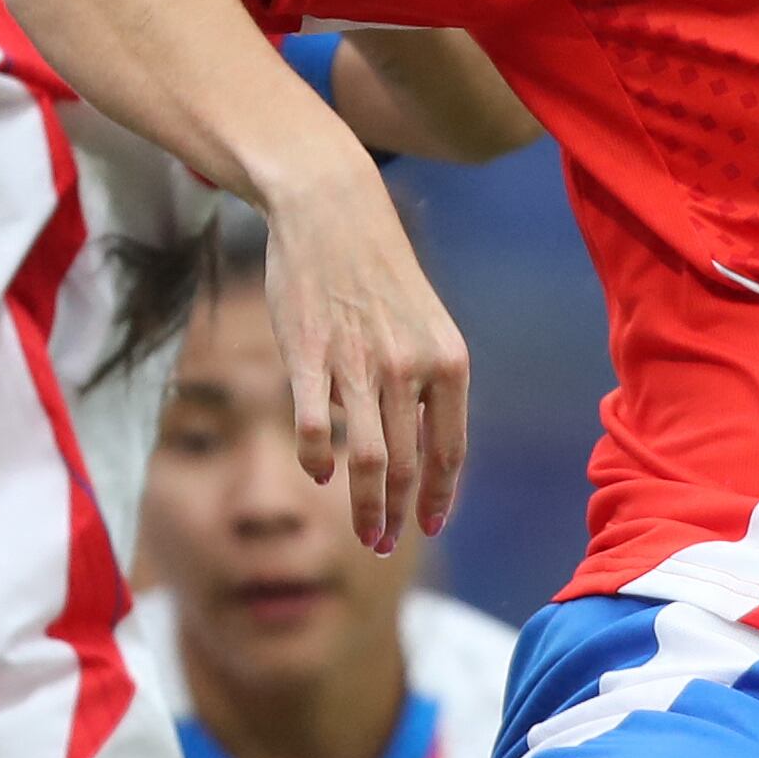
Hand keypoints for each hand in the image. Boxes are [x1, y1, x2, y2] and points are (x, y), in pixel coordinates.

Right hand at [259, 148, 467, 554]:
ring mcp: (358, 363)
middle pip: (408, 465)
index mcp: (448, 360)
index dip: (439, 496)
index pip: (450, 449)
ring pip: (367, 459)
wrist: (333, 211)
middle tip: (385, 546)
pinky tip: (321, 474)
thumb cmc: (378, 274)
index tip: (428, 526)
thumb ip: (428, 385)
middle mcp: (410, 367)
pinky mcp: (308, 355)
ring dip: (367, 508)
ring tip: (364, 534)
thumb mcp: (424, 325)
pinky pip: (314, 428)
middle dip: (398, 515)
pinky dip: (317, 460)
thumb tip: (422, 451)